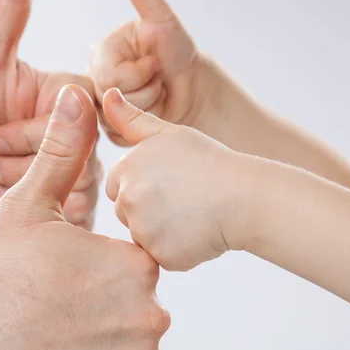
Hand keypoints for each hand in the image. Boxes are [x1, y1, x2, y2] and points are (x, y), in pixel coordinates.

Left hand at [0, 0, 99, 227]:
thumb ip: (7, 13)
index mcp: (67, 98)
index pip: (81, 116)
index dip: (34, 130)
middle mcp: (78, 134)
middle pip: (76, 158)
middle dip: (18, 160)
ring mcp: (73, 171)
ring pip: (69, 188)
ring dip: (16, 186)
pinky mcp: (66, 205)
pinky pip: (62, 215)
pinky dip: (22, 209)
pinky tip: (1, 199)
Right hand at [0, 85, 169, 349]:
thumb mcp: (27, 208)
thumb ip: (62, 155)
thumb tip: (77, 97)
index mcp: (134, 265)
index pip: (135, 268)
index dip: (99, 275)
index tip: (66, 285)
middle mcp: (149, 315)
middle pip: (136, 313)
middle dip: (103, 315)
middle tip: (55, 316)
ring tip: (56, 346)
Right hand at [89, 0, 215, 145]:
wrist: (193, 92)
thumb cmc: (179, 55)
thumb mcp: (163, 22)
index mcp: (102, 52)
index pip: (108, 73)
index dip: (138, 73)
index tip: (155, 65)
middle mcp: (96, 77)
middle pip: (110, 97)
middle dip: (143, 91)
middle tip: (157, 80)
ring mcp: (102, 104)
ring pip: (116, 118)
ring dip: (146, 108)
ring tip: (156, 94)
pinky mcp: (110, 128)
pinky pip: (121, 133)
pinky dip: (143, 124)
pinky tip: (152, 112)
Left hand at [103, 88, 254, 270]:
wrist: (244, 196)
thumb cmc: (208, 161)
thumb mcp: (169, 134)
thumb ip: (132, 120)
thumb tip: (105, 94)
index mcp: (126, 169)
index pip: (117, 186)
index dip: (143, 186)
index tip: (170, 182)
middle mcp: (128, 199)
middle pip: (126, 212)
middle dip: (148, 210)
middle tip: (184, 200)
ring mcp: (143, 230)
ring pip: (142, 236)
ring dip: (161, 232)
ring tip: (192, 215)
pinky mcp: (161, 255)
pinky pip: (160, 255)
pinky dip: (176, 250)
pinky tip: (197, 232)